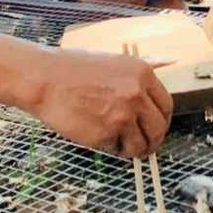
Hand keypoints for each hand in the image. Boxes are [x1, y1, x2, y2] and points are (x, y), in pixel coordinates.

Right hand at [29, 47, 173, 156]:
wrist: (44, 78)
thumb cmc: (73, 69)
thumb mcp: (114, 63)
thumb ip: (137, 77)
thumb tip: (167, 66)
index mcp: (142, 74)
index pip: (166, 106)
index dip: (161, 121)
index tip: (154, 128)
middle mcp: (137, 94)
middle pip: (158, 128)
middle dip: (152, 141)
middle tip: (143, 146)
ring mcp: (122, 115)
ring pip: (140, 145)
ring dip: (132, 149)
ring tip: (118, 144)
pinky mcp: (105, 133)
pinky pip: (117, 149)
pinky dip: (110, 148)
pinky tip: (97, 136)